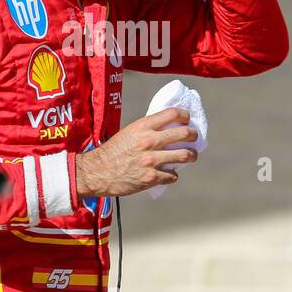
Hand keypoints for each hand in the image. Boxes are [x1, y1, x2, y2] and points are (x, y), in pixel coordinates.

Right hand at [76, 107, 199, 197]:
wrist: (97, 172)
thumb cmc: (112, 151)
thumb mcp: (129, 133)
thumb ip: (147, 130)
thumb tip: (167, 129)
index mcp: (143, 126)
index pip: (173, 113)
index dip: (185, 116)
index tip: (187, 120)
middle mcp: (149, 141)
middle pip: (184, 134)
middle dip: (194, 135)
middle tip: (195, 138)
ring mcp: (152, 160)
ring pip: (185, 155)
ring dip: (192, 155)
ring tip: (191, 156)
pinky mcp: (151, 178)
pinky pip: (173, 175)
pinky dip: (173, 175)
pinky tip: (169, 174)